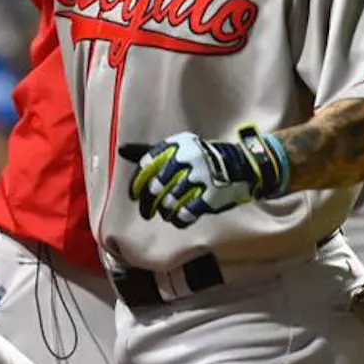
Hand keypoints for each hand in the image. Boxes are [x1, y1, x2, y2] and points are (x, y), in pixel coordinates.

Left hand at [122, 127, 289, 227]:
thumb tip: (120, 150)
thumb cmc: (203, 157)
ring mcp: (200, 177)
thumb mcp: (179, 147)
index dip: (137, 182)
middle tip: (146, 211)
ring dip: (165, 211)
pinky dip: (180, 219)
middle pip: (156, 186)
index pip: (148, 164)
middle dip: (148, 202)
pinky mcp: (211, 194)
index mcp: (177, 145)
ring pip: (170, 201)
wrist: (242, 165)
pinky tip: (179, 219)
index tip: (134, 194)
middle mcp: (187, 158)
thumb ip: (150, 151)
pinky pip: (187, 212)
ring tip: (167, 213)